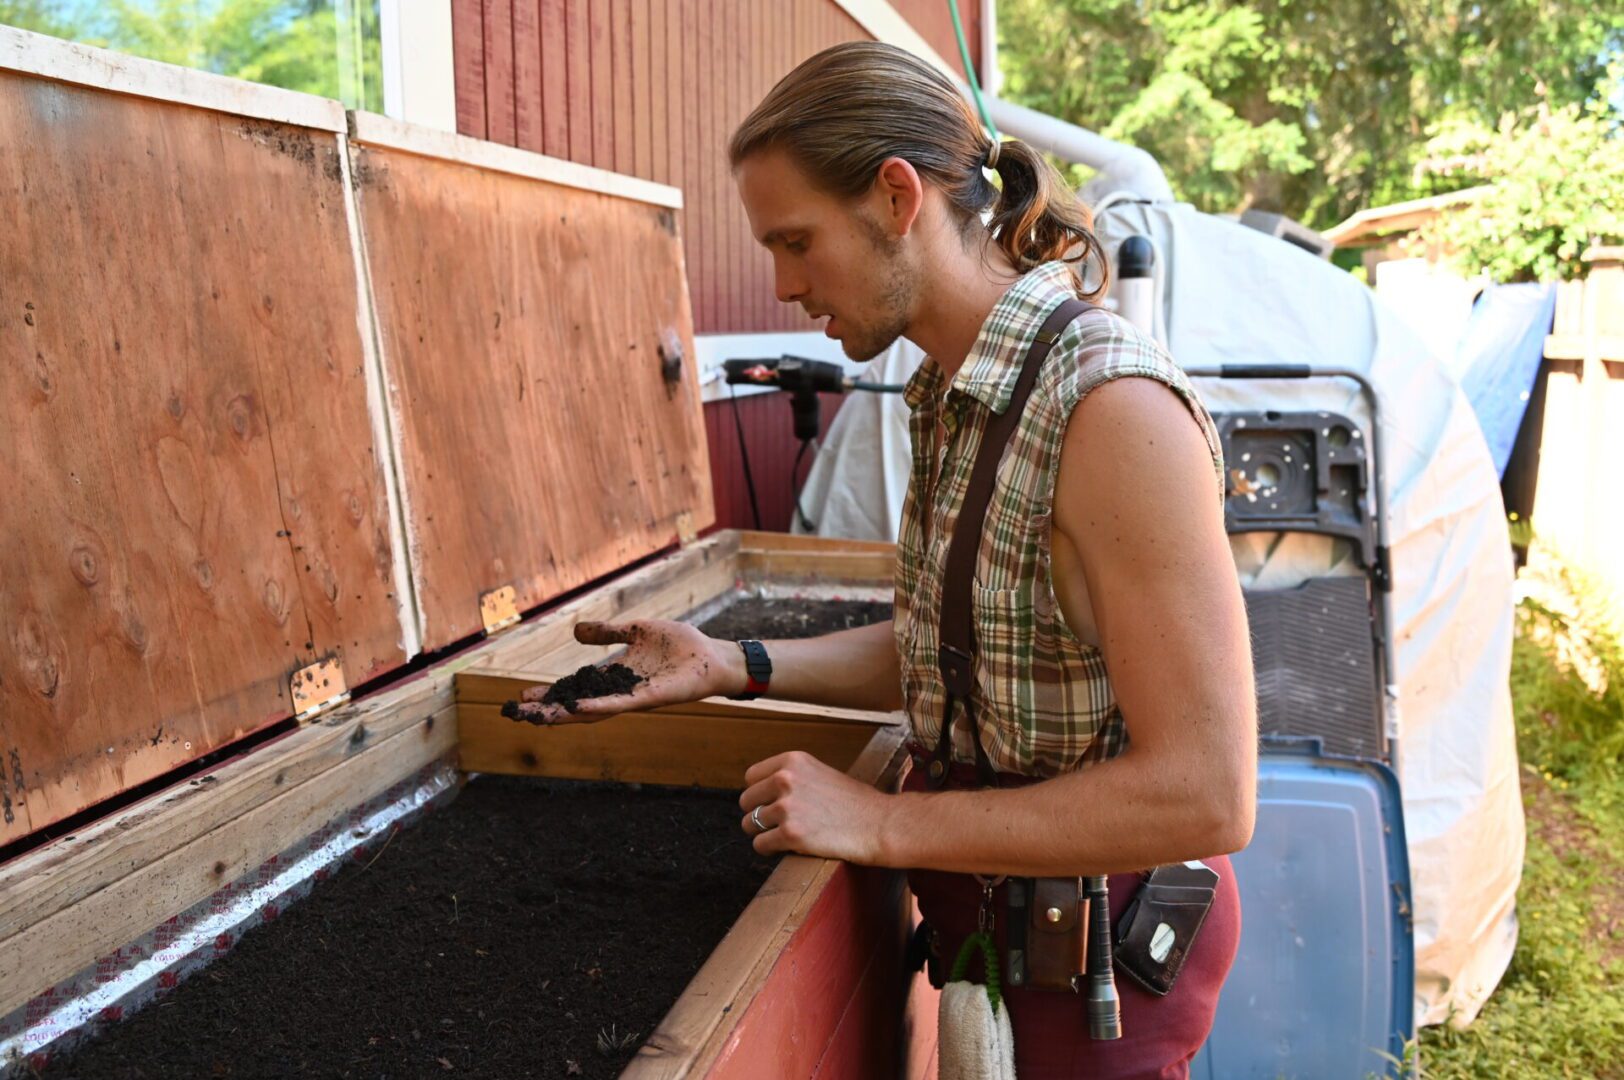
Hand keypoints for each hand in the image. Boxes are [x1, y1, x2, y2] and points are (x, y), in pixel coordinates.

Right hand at [512, 619, 742, 724]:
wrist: (713, 656)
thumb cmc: (681, 645)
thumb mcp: (636, 630)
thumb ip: (607, 633)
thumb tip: (575, 631)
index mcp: (615, 674)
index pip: (575, 686)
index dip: (550, 693)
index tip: (522, 698)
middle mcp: (620, 689)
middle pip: (576, 703)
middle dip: (547, 709)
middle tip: (516, 715)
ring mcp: (634, 696)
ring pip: (593, 709)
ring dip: (565, 713)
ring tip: (537, 717)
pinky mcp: (651, 697)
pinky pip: (621, 704)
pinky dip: (599, 706)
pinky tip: (578, 708)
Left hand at [738, 751, 888, 863]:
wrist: (878, 823)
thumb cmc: (854, 802)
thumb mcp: (819, 773)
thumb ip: (791, 777)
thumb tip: (762, 791)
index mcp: (792, 760)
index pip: (751, 777)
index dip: (759, 793)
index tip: (769, 803)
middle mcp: (785, 779)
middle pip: (746, 801)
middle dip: (758, 814)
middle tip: (776, 823)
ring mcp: (787, 807)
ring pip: (750, 824)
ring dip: (763, 833)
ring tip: (782, 835)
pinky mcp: (790, 834)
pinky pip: (760, 844)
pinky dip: (769, 849)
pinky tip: (785, 847)